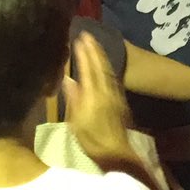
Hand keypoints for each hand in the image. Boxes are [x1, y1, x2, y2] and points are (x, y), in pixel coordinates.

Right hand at [65, 32, 136, 167]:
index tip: (79, 39)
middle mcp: (106, 92)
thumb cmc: (91, 142)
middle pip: (101, 66)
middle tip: (88, 35)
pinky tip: (104, 64)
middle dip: (95, 49)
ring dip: (102, 55)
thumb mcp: (76, 123)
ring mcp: (116, 96)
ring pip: (109, 70)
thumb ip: (73, 99)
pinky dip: (107, 66)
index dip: (84, 54)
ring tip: (95, 44)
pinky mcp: (121, 101)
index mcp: (93, 97)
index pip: (88, 69)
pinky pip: (113, 77)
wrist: (117, 155)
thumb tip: (68, 79)